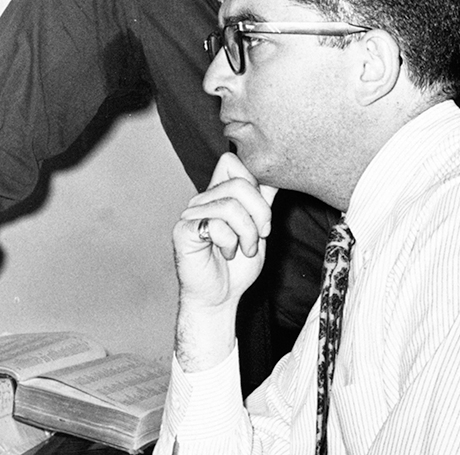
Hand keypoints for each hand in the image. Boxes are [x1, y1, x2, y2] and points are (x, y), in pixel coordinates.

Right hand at [173, 153, 277, 310]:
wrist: (219, 298)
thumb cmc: (236, 267)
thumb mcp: (258, 230)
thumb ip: (263, 202)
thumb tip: (276, 175)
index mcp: (219, 194)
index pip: (231, 162)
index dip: (254, 181)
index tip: (262, 212)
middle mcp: (203, 199)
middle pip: (240, 183)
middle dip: (260, 213)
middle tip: (260, 235)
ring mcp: (191, 213)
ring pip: (231, 206)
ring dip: (247, 234)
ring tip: (243, 249)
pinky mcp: (184, 231)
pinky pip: (216, 226)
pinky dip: (230, 243)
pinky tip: (226, 253)